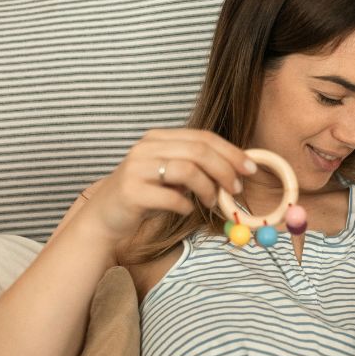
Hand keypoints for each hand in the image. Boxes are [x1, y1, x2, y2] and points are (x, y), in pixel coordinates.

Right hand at [82, 129, 255, 240]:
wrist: (104, 218)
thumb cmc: (145, 197)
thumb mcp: (171, 176)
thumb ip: (197, 168)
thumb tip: (236, 170)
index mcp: (159, 139)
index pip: (203, 137)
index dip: (231, 152)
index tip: (250, 168)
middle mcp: (146, 148)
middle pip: (198, 151)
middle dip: (225, 170)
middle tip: (236, 189)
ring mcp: (136, 168)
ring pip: (187, 170)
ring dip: (208, 189)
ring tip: (212, 202)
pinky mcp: (131, 192)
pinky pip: (171, 198)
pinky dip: (186, 205)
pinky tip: (186, 209)